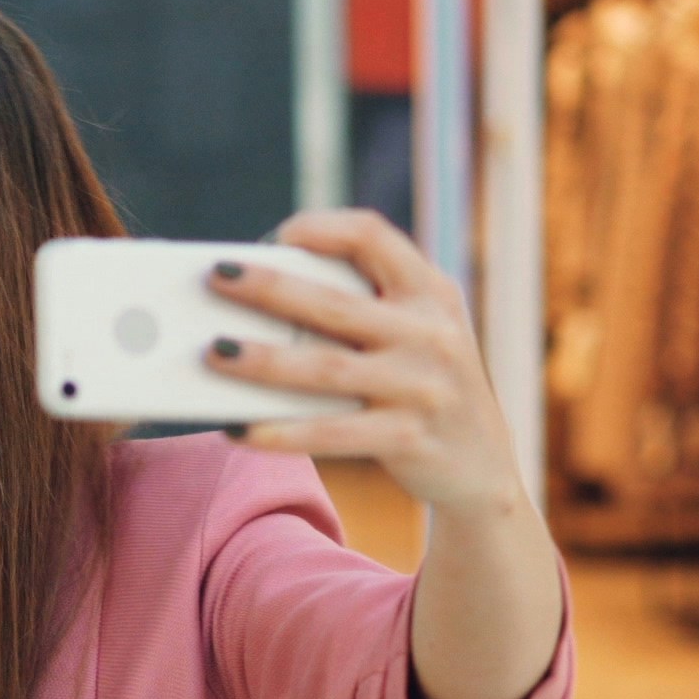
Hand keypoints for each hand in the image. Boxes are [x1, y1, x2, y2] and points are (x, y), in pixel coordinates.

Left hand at [204, 209, 525, 518]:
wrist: (483, 470)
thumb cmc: (424, 389)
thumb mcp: (418, 335)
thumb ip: (363, 310)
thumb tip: (259, 302)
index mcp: (431, 292)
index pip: (373, 237)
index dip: (322, 228)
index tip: (277, 235)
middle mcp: (431, 333)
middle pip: (335, 304)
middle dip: (269, 287)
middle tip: (216, 276)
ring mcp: (424, 388)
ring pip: (326, 369)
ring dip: (263, 360)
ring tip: (214, 352)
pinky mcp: (410, 439)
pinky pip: (331, 434)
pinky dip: (280, 432)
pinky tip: (238, 429)